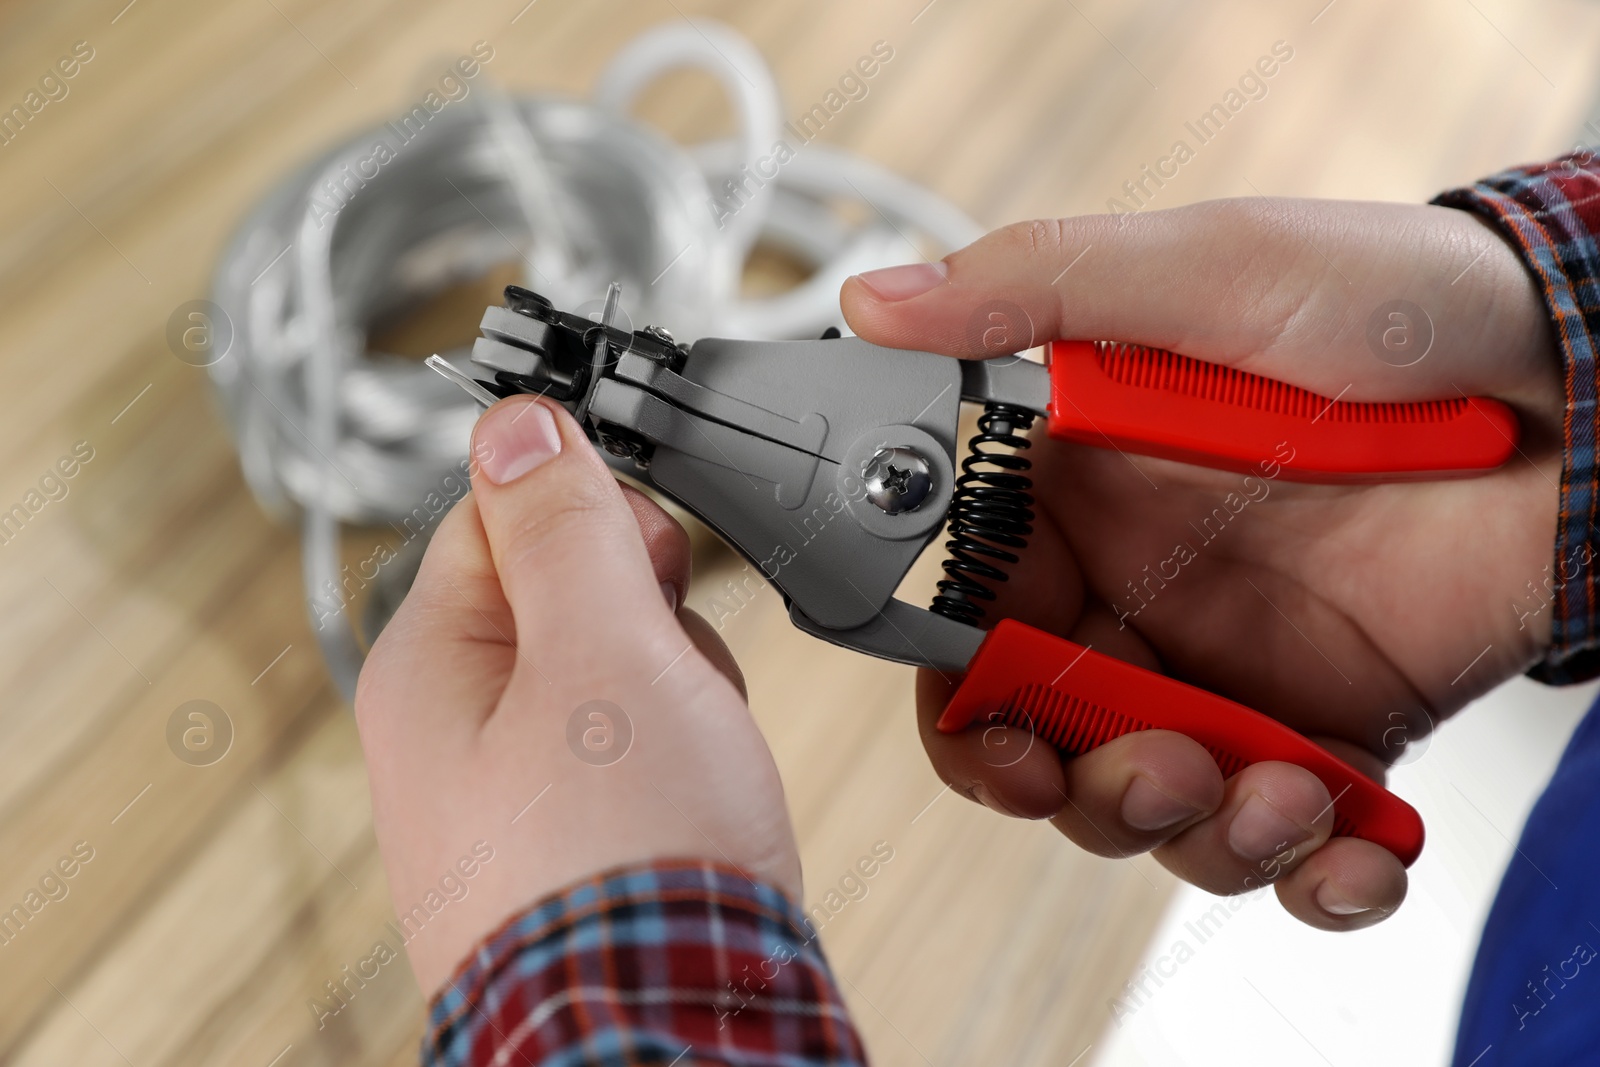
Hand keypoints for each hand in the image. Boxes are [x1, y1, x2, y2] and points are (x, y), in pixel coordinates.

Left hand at [355, 395, 798, 993]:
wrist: (672, 1031)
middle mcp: (451, 730)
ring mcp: (508, 793)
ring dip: (676, 689)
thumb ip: (561, 526)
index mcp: (429, 665)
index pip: (500, 511)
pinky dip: (677, 758)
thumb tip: (515, 424)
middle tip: (669, 671)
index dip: (592, 512)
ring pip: (613, 675)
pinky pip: (629, 753)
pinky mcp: (568, 843)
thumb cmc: (626, 859)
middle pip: (566, 595)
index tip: (648, 548)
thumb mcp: (603, 648)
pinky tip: (696, 798)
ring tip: (689, 753)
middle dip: (647, 616)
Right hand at [841, 198, 1563, 928]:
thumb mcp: (1204, 266)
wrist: (1589, 384)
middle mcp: (1135, 593)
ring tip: (1275, 791)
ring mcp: (1231, 668)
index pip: (965, 627)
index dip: (964, 703)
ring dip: (1200, 837)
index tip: (998, 735)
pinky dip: (1315, 878)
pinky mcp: (1331, 725)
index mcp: (1074, 496)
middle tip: (1159, 764)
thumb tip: (873, 301)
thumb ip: (1028, 291)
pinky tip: (1347, 848)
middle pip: (1046, 744)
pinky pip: (1292, 839)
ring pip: (1155, 808)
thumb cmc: (1398, 304)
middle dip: (1086, 789)